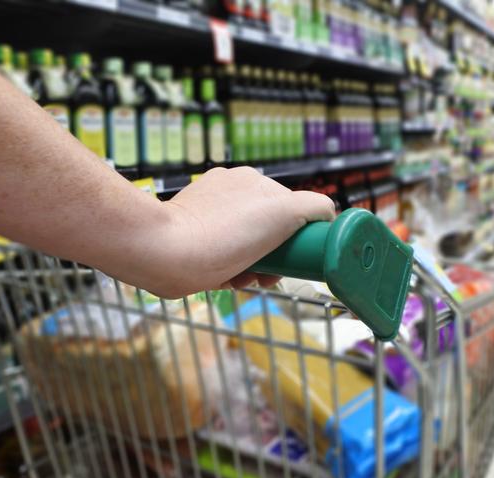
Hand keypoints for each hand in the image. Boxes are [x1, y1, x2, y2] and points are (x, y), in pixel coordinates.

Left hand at [148, 167, 334, 297]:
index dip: (296, 239)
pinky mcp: (193, 235)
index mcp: (252, 181)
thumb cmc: (224, 235)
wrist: (167, 253)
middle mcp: (231, 192)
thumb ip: (313, 207)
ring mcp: (210, 212)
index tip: (292, 261)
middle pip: (269, 231)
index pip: (291, 210)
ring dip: (253, 268)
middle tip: (267, 277)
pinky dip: (230, 271)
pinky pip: (224, 255)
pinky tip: (225, 280)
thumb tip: (326, 213)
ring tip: (242, 280)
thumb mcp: (283, 212)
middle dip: (274, 257)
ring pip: (248, 246)